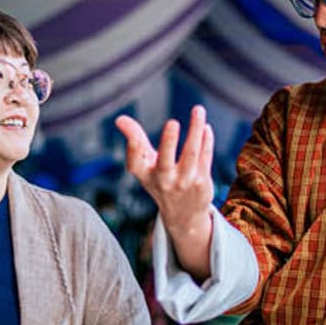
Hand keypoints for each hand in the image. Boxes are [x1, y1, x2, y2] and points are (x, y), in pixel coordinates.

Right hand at [114, 106, 215, 275]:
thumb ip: (135, 140)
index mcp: (146, 175)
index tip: (128, 132)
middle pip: (165, 160)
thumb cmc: (160, 181)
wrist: (183, 215)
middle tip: (172, 122)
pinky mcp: (202, 181)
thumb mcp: (145, 166)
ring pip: (192, 153)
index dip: (132, 148)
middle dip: (168, 141)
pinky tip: (205, 127)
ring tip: (198, 109)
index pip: (135, 163)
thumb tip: (119, 119)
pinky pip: (205, 156)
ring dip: (195, 130)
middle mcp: (164, 180)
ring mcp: (184, 181)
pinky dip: (206, 139)